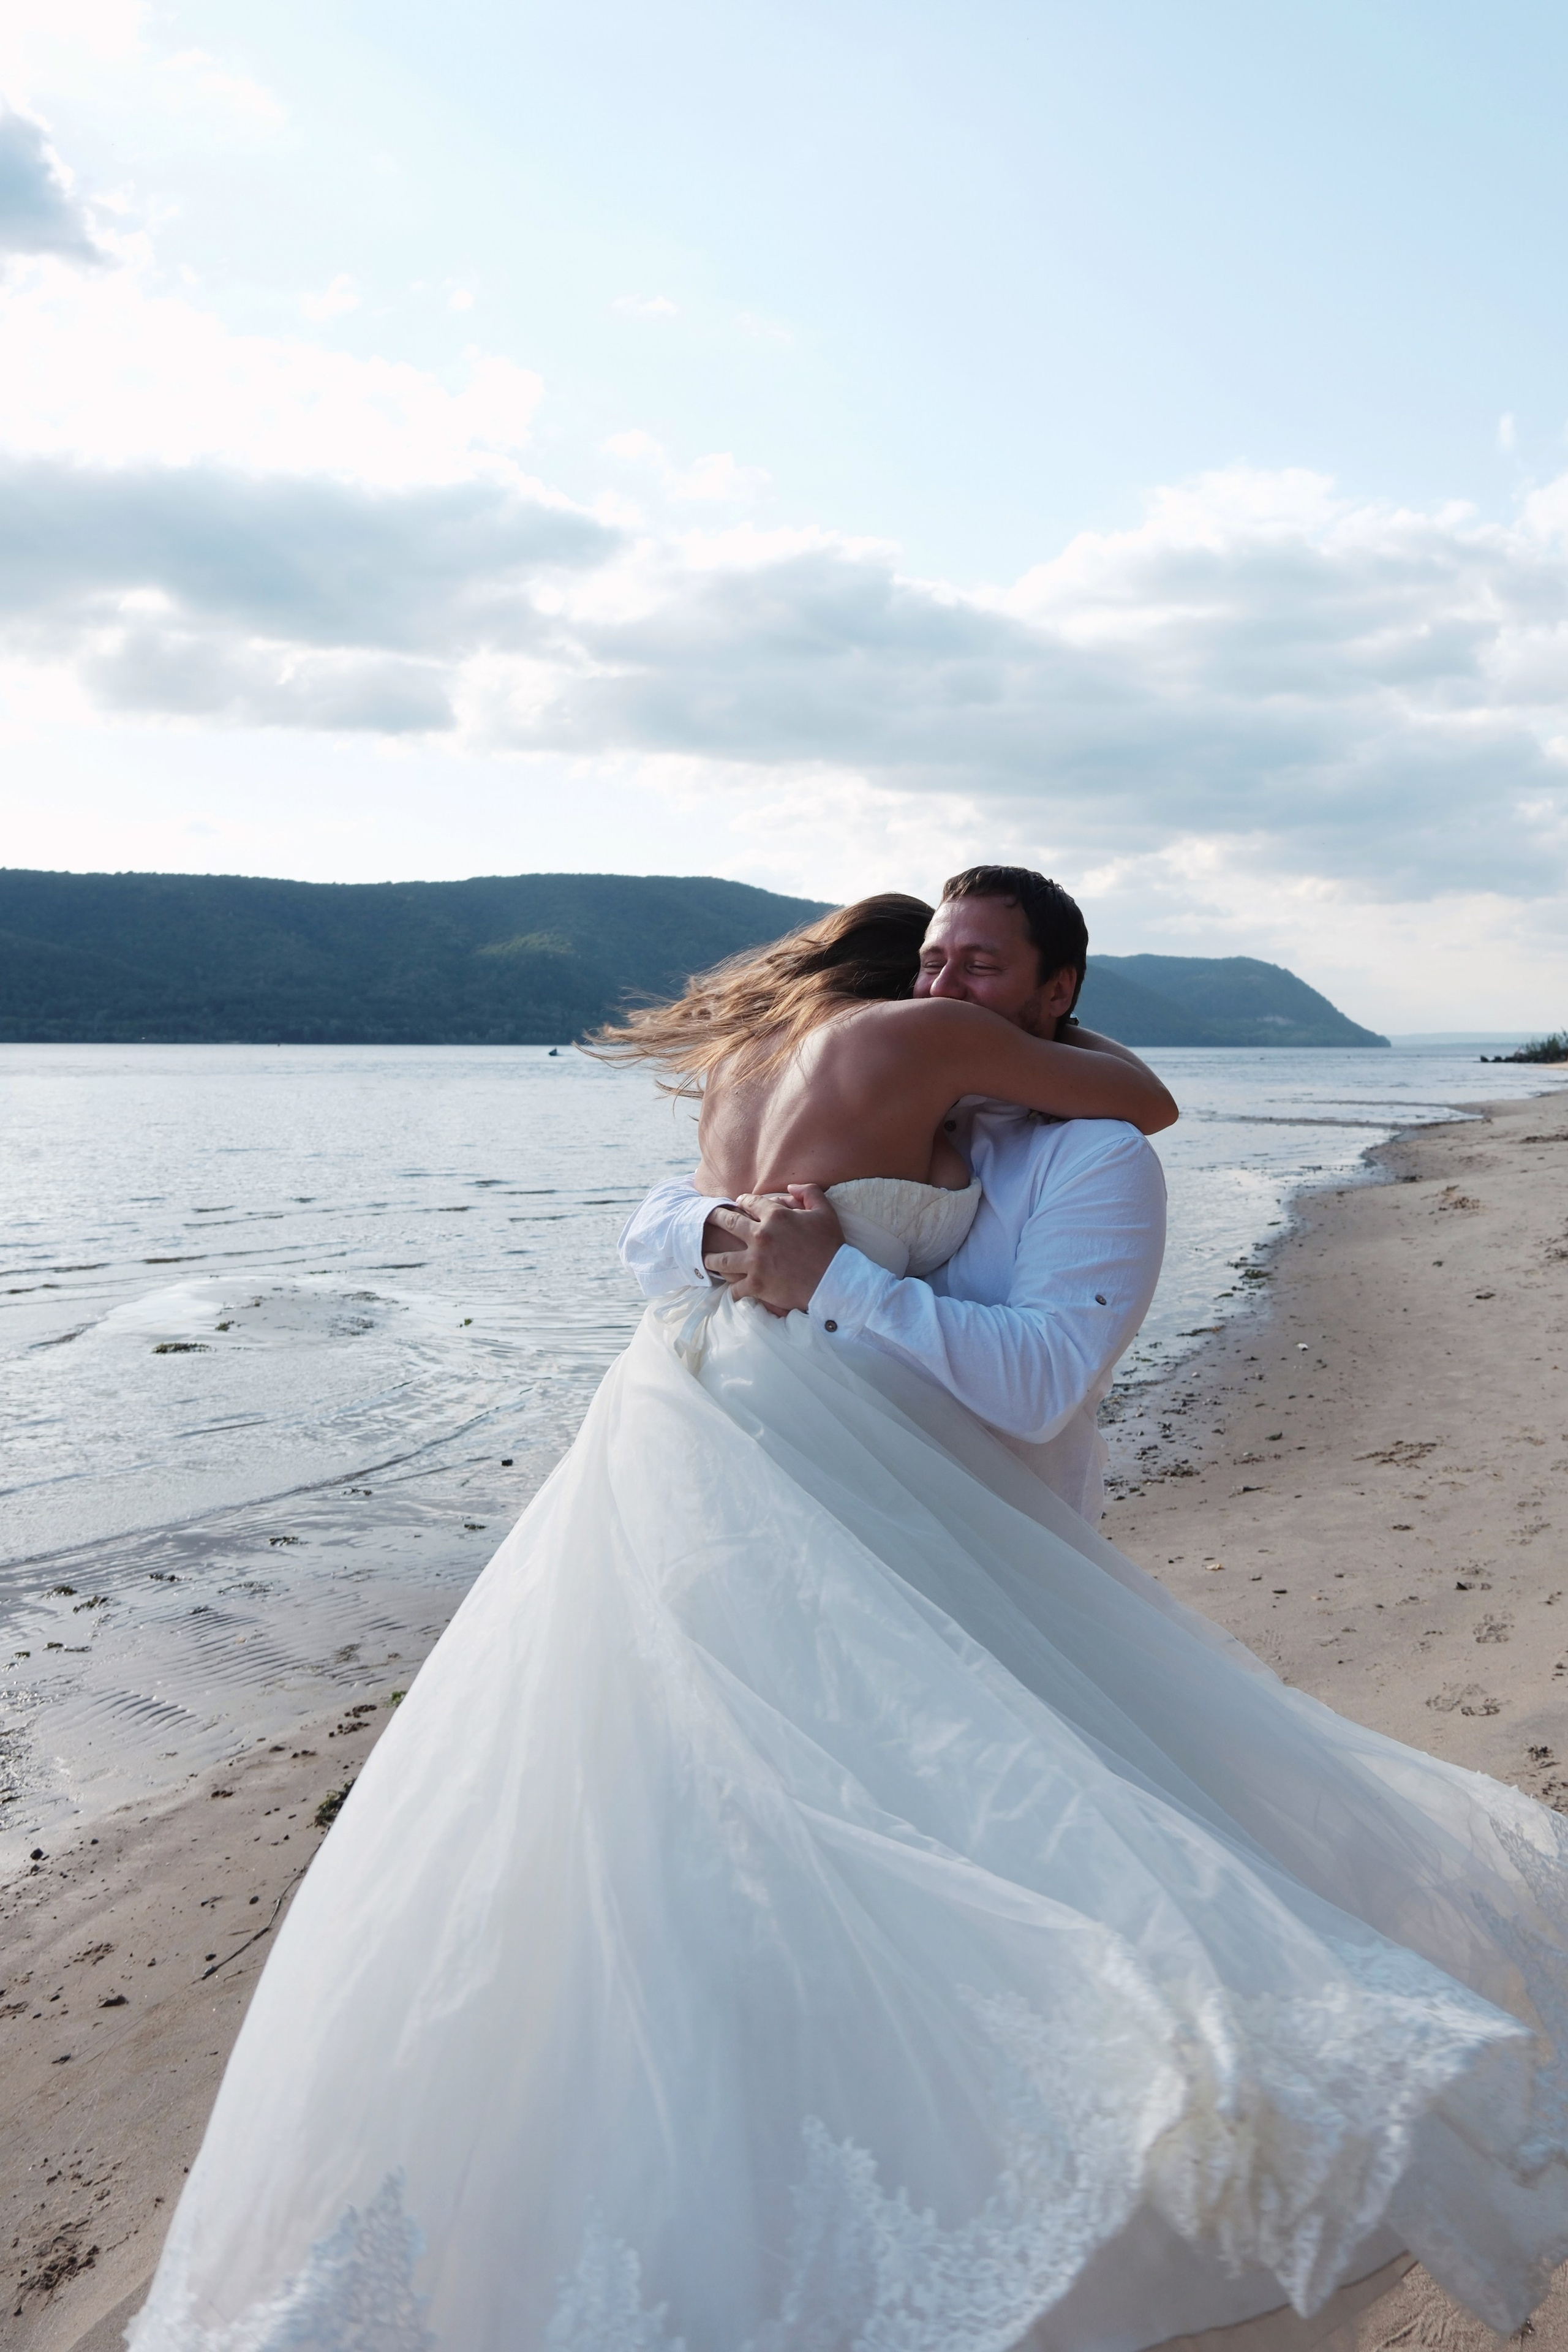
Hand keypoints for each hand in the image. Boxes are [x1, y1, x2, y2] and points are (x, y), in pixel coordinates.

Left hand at [704, 1185, 844, 1315]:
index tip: (736, 1204)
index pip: (749, 1203)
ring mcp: (755, 1262)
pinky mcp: (756, 1285)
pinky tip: (730, 1288)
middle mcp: (760, 1236)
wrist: (835, 1282)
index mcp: (776, 1216)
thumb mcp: (825, 1212)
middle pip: (728, 1223)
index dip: (742, 1202)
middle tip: (707, 1219)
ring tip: (705, 1258)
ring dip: (711, 1258)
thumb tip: (791, 1186)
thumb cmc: (831, 1246)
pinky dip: (733, 1289)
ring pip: (722, 1259)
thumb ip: (809, 1192)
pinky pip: (736, 1288)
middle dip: (715, 1218)